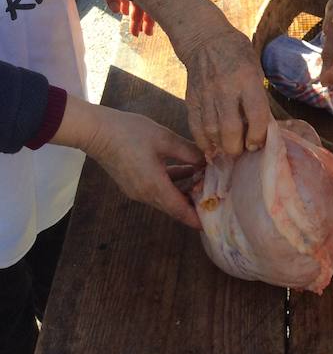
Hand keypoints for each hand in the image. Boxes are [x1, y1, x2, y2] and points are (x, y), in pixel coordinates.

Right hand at [54, 97, 203, 228]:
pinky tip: (188, 169)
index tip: (213, 223)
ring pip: (166, 196)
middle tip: (217, 196)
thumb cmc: (130, 133)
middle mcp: (145, 194)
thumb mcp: (165, 139)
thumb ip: (189, 152)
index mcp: (154, 187)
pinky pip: (158, 188)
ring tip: (206, 179)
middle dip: (195, 203)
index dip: (196, 218)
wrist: (95, 130)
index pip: (179, 210)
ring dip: (185, 191)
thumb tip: (207, 161)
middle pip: (174, 206)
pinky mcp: (133, 182)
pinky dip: (173, 183)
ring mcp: (137, 189)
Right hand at [180, 27, 270, 156]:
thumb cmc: (238, 54)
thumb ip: (258, 96)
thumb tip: (262, 125)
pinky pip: (195, 126)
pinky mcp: (191, 99)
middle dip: (238, 147)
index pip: (255, 113)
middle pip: (230, 128)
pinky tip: (211, 149)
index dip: (258, 135)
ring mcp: (205, 94)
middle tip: (243, 151)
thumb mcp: (256, 69)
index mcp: (246, 79)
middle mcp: (225, 88)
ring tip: (229, 151)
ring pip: (212, 131)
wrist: (205, 40)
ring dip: (222, 147)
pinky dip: (203, 141)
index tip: (257, 144)